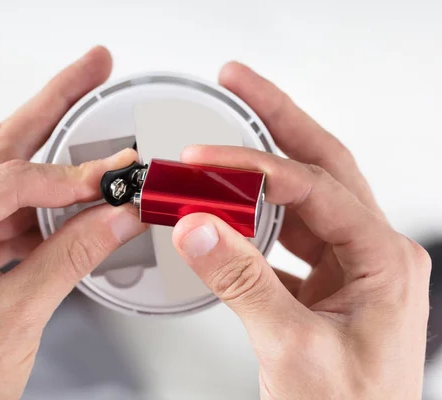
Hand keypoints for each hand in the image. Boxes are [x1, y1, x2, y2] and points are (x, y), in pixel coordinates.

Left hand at [0, 46, 146, 399]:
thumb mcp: (15, 317)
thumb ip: (72, 256)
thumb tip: (113, 216)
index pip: (8, 179)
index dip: (69, 174)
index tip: (113, 173)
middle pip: (3, 149)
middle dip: (51, 107)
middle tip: (89, 71)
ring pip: (11, 178)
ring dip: (58, 165)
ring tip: (97, 142)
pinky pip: (13, 212)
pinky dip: (49, 207)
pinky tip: (79, 200)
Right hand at [172, 63, 430, 398]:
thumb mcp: (292, 349)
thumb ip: (242, 283)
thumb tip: (198, 229)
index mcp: (383, 262)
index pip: (314, 189)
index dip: (254, 167)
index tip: (204, 158)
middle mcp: (371, 256)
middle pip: (322, 167)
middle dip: (279, 122)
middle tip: (241, 86)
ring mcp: (348, 269)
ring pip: (303, 199)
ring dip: (262, 171)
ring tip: (226, 141)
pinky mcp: (323, 286)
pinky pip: (286, 236)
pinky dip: (253, 220)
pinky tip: (227, 211)